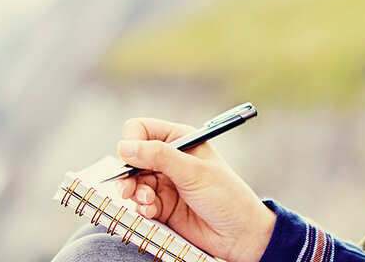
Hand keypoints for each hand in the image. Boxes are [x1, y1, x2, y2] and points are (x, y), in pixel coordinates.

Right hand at [116, 117, 274, 261]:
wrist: (239, 234)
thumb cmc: (226, 196)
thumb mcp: (193, 172)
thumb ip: (159, 157)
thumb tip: (125, 146)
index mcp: (179, 140)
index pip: (141, 130)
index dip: (132, 142)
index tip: (133, 159)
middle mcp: (169, 159)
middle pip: (131, 158)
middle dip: (128, 174)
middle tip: (129, 190)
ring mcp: (164, 183)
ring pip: (132, 182)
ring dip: (134, 193)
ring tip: (148, 203)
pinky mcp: (161, 205)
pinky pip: (139, 203)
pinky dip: (142, 208)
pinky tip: (153, 213)